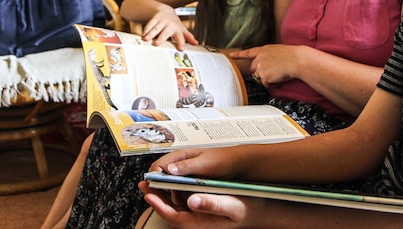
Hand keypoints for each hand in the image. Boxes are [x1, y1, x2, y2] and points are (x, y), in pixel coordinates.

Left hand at [140, 180, 263, 228]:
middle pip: (169, 210)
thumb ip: (213, 204)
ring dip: (163, 192)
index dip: (159, 207)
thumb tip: (192, 201)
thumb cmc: (247, 208)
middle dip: (156, 197)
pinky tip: (170, 179)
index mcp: (201, 223)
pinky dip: (173, 190)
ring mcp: (197, 213)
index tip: (150, 194)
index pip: (174, 217)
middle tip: (144, 183)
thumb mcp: (233, 205)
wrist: (258, 209)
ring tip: (153, 179)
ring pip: (174, 204)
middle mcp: (197, 219)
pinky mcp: (199, 206)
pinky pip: (181, 200)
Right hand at [141, 6, 198, 49]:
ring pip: (156, 28)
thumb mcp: (182, 29)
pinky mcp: (155, 18)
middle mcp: (170, 25)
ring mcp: (162, 21)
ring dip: (151, 33)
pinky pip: (150, 23)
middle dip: (161, 38)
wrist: (166, 10)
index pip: (180, 37)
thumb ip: (188, 37)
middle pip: (165, 32)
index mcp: (177, 29)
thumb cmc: (174, 23)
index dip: (181, 43)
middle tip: (156, 44)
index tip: (181, 49)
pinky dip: (146, 28)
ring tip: (146, 39)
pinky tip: (143, 34)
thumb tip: (196, 43)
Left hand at [229, 44, 301, 86]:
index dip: (238, 54)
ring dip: (268, 79)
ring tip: (279, 73)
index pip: (248, 52)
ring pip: (260, 78)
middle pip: (253, 69)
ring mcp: (260, 67)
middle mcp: (259, 58)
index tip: (230, 55)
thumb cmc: (292, 56)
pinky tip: (280, 78)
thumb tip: (267, 65)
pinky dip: (273, 84)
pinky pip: (266, 84)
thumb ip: (268, 56)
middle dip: (260, 73)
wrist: (297, 60)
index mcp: (263, 50)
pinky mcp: (263, 76)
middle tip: (273, 72)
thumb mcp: (277, 51)